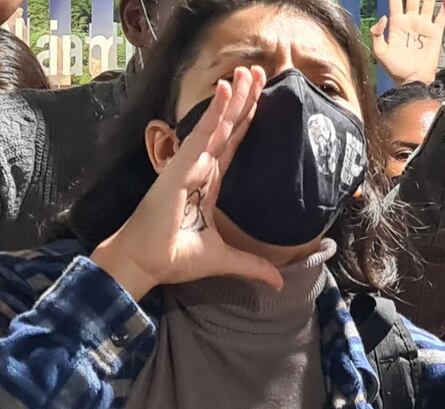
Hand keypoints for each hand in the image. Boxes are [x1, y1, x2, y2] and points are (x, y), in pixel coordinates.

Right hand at [90, 66, 282, 300]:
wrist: (145, 264)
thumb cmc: (173, 257)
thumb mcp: (224, 259)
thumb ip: (252, 266)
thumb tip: (279, 282)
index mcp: (209, 183)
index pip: (234, 145)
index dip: (247, 121)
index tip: (261, 98)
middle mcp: (200, 168)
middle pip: (228, 127)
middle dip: (245, 100)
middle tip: (260, 71)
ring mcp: (189, 166)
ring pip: (217, 125)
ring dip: (234, 98)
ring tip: (248, 72)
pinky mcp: (179, 169)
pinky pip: (201, 136)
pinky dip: (214, 114)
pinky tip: (226, 91)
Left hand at [370, 0, 444, 85]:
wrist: (413, 81)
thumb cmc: (395, 69)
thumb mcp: (380, 52)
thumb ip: (377, 34)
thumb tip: (383, 18)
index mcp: (397, 23)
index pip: (396, 0)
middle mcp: (411, 20)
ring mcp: (424, 25)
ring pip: (428, 2)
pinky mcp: (436, 33)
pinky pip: (442, 16)